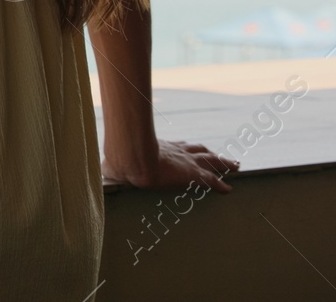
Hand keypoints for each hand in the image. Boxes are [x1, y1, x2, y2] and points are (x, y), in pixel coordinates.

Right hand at [103, 139, 238, 193]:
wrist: (132, 158)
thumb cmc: (122, 158)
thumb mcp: (116, 163)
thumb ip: (111, 168)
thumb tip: (99, 173)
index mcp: (161, 148)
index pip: (179, 146)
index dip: (187, 148)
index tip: (193, 148)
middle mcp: (177, 152)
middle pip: (200, 150)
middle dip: (211, 153)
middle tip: (221, 155)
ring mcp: (186, 162)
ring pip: (212, 161)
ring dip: (224, 163)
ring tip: (235, 165)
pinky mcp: (192, 175)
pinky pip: (212, 181)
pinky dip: (221, 184)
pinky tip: (229, 189)